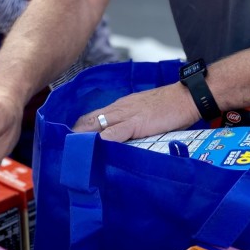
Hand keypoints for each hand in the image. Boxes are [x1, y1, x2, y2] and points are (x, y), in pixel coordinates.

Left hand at [72, 81, 200, 141]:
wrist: (187, 96)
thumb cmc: (171, 106)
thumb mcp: (146, 112)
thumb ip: (133, 124)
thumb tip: (124, 140)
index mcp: (121, 106)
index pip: (93, 116)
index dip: (80, 128)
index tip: (69, 141)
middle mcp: (119, 108)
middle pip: (89, 120)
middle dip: (75, 134)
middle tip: (62, 150)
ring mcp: (126, 114)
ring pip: (97, 124)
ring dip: (83, 139)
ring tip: (70, 153)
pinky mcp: (136, 122)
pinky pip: (114, 132)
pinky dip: (102, 141)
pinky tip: (94, 150)